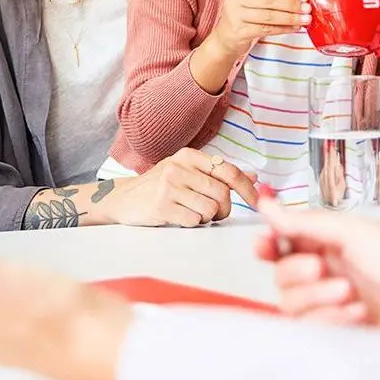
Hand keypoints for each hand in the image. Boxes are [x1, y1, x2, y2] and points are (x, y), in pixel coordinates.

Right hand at [96, 149, 255, 226]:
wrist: (122, 198)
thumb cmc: (159, 186)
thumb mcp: (187, 172)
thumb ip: (218, 174)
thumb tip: (253, 175)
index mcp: (188, 156)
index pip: (228, 170)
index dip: (247, 189)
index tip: (257, 202)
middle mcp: (178, 167)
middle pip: (222, 194)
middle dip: (223, 209)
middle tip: (213, 213)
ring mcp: (168, 186)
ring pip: (210, 209)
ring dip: (206, 217)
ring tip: (191, 212)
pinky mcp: (161, 206)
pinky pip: (194, 221)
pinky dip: (192, 223)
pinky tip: (179, 217)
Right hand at [213, 0, 311, 55]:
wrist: (225, 38)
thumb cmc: (244, 17)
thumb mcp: (252, 1)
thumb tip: (301, 0)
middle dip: (291, 5)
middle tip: (307, 10)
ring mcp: (235, 15)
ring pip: (268, 16)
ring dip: (290, 18)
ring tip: (304, 20)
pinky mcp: (239, 31)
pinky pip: (265, 29)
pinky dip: (282, 29)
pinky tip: (293, 29)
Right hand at [252, 194, 379, 342]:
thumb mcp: (351, 232)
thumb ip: (304, 222)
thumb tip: (266, 205)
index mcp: (328, 243)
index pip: (282, 243)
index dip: (268, 244)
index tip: (267, 245)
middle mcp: (326, 272)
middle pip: (281, 274)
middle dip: (297, 270)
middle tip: (321, 266)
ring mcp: (331, 305)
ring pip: (291, 303)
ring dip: (316, 296)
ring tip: (348, 291)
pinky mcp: (338, 333)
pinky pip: (310, 328)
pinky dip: (330, 318)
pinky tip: (358, 313)